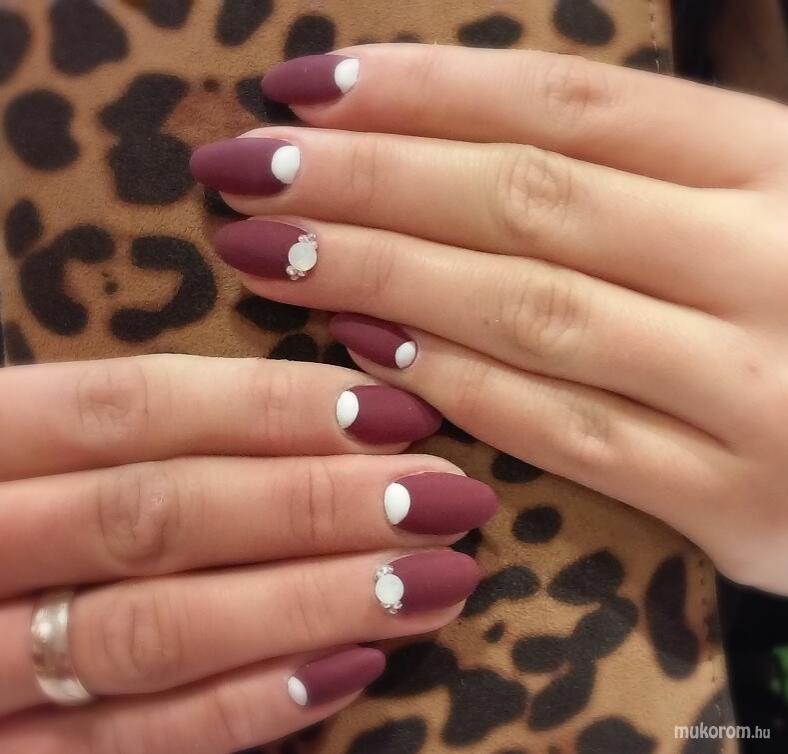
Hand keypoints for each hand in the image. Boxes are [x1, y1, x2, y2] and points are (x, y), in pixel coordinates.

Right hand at [0, 355, 493, 751]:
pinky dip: (244, 709)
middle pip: (160, 514)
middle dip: (314, 504)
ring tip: (439, 581)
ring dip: (311, 603)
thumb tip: (277, 406)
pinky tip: (352, 672)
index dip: (266, 406)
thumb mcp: (15, 442)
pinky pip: (131, 747)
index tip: (389, 407)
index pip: (127, 406)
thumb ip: (101, 427)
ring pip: (159, 630)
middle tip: (445, 496)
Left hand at [191, 44, 787, 593]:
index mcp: (781, 163)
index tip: (308, 85)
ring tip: (270, 244)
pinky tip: (365, 347)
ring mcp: (754, 390)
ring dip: (382, 274)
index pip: (566, 103)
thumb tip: (463, 133)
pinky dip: (459, 386)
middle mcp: (766, 262)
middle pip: (523, 198)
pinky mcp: (736, 503)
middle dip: (368, 178)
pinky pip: (566, 433)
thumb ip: (648, 165)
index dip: (423, 88)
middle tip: (249, 162)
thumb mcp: (767, 195)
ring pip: (530, 311)